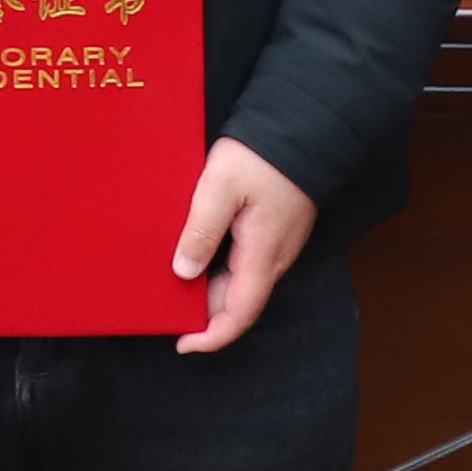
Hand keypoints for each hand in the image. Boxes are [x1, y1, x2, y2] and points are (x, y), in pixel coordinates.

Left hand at [169, 140, 319, 352]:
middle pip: (238, 301)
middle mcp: (275, 258)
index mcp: (262, 255)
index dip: (211, 337)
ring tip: (175, 280)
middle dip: (204, 312)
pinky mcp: (276, 230)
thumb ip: (201, 231)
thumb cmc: (262, 155)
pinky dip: (221, 268)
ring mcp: (279, 244)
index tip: (182, 343)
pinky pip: (248, 262)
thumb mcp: (220, 187)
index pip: (239, 314)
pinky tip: (199, 252)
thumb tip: (184, 272)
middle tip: (167, 305)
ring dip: (211, 289)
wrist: (304, 127)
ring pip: (242, 282)